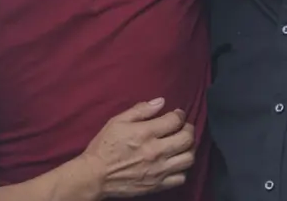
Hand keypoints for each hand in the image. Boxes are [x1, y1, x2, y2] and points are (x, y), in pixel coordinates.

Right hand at [75, 98, 195, 197]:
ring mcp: (160, 169)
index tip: (178, 114)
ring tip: (184, 144)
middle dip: (189, 129)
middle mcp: (156, 150)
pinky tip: (176, 163)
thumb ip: (139, 110)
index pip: (174, 121)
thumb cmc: (104, 146)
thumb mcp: (116, 122)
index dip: (179, 115)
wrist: (96, 175)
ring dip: (190, 149)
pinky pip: (182, 177)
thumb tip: (160, 102)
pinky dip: (183, 169)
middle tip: (185, 127)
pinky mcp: (159, 184)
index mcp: (145, 133)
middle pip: (187, 139)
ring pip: (189, 158)